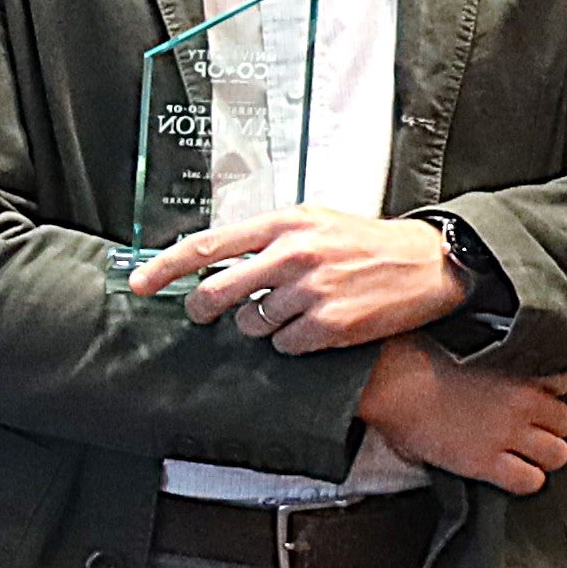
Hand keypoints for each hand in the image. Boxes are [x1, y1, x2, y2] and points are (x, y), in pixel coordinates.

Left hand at [129, 206, 466, 353]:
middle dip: (204, 309)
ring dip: (262, 323)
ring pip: (250, 324)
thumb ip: (264, 238)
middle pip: (215, 293)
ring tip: (295, 307)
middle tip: (211, 311)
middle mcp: (292, 255)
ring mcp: (310, 291)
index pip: (206, 246)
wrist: (428, 262)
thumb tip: (210, 261)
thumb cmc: (366, 242)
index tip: (138, 284)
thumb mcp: (313, 221)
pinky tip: (317, 324)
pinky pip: (283, 345)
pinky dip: (293, 341)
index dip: (164, 268)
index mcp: (283, 224)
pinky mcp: (328, 325)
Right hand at [354, 338, 566, 493]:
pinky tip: (506, 473)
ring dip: (542, 455)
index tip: (528, 396)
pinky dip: (524, 480)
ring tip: (519, 454)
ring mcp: (506, 433)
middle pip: (565, 422)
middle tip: (525, 429)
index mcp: (520, 368)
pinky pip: (529, 481)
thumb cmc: (414, 358)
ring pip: (558, 454)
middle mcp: (522, 401)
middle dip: (548, 427)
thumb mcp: (464, 345)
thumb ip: (493, 361)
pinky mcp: (485, 462)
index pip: (563, 384)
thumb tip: (496, 371)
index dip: (546, 393)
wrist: (390, 382)